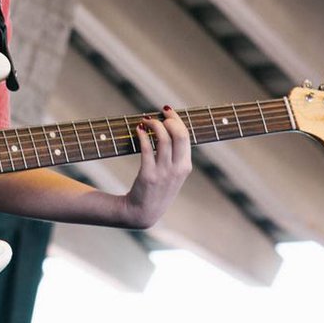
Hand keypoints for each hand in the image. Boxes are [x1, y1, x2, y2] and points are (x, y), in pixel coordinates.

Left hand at [120, 106, 191, 228]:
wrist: (143, 212)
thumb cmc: (157, 189)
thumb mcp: (173, 174)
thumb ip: (174, 155)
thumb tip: (168, 127)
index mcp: (185, 166)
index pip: (186, 136)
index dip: (177, 120)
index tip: (166, 111)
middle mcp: (177, 169)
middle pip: (179, 135)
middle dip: (169, 120)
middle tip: (157, 114)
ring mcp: (164, 173)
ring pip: (163, 139)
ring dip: (153, 125)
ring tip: (144, 121)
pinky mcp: (148, 175)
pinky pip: (147, 149)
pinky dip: (142, 135)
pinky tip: (137, 130)